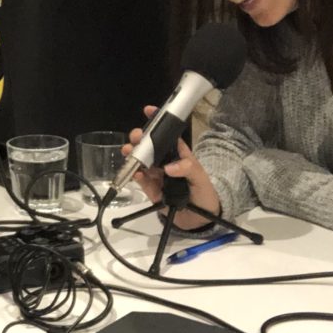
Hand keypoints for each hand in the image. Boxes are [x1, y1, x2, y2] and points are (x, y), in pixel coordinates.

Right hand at [122, 105, 220, 230]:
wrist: (199, 221)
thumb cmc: (204, 194)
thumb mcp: (201, 179)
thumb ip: (188, 170)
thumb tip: (168, 168)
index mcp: (179, 154)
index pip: (167, 135)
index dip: (158, 122)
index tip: (148, 111)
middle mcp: (165, 161)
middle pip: (149, 146)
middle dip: (140, 139)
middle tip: (136, 138)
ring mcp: (156, 175)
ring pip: (141, 160)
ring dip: (133, 154)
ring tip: (128, 152)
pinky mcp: (149, 188)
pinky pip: (140, 179)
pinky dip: (135, 175)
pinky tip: (135, 172)